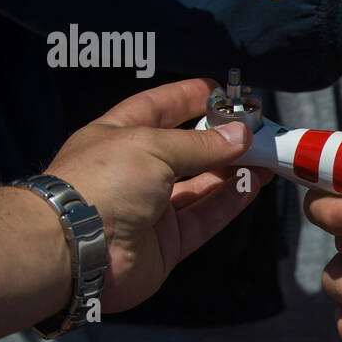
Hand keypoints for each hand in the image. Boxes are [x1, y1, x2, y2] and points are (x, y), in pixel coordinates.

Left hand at [45, 78, 271, 312]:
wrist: (76, 250)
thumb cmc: (102, 182)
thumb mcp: (152, 146)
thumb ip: (200, 143)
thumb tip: (241, 135)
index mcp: (117, 137)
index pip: (155, 108)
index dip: (185, 98)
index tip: (218, 91)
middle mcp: (134, 172)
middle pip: (184, 150)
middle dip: (218, 138)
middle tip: (254, 127)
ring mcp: (151, 209)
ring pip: (200, 186)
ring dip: (232, 170)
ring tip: (264, 155)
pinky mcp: (167, 243)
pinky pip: (206, 217)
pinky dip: (231, 201)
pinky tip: (255, 184)